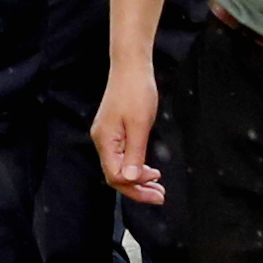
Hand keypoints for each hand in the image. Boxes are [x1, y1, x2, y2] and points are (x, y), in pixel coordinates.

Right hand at [92, 61, 164, 204]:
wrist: (131, 66)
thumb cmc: (136, 91)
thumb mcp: (139, 125)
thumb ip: (134, 154)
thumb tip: (128, 180)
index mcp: (105, 141)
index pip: (116, 177)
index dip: (136, 188)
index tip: (156, 192)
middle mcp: (102, 141)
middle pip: (116, 176)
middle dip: (138, 189)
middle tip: (160, 196)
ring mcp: (106, 136)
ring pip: (119, 167)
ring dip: (138, 179)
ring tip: (157, 186)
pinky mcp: (113, 131)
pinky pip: (121, 156)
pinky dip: (135, 166)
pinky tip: (148, 169)